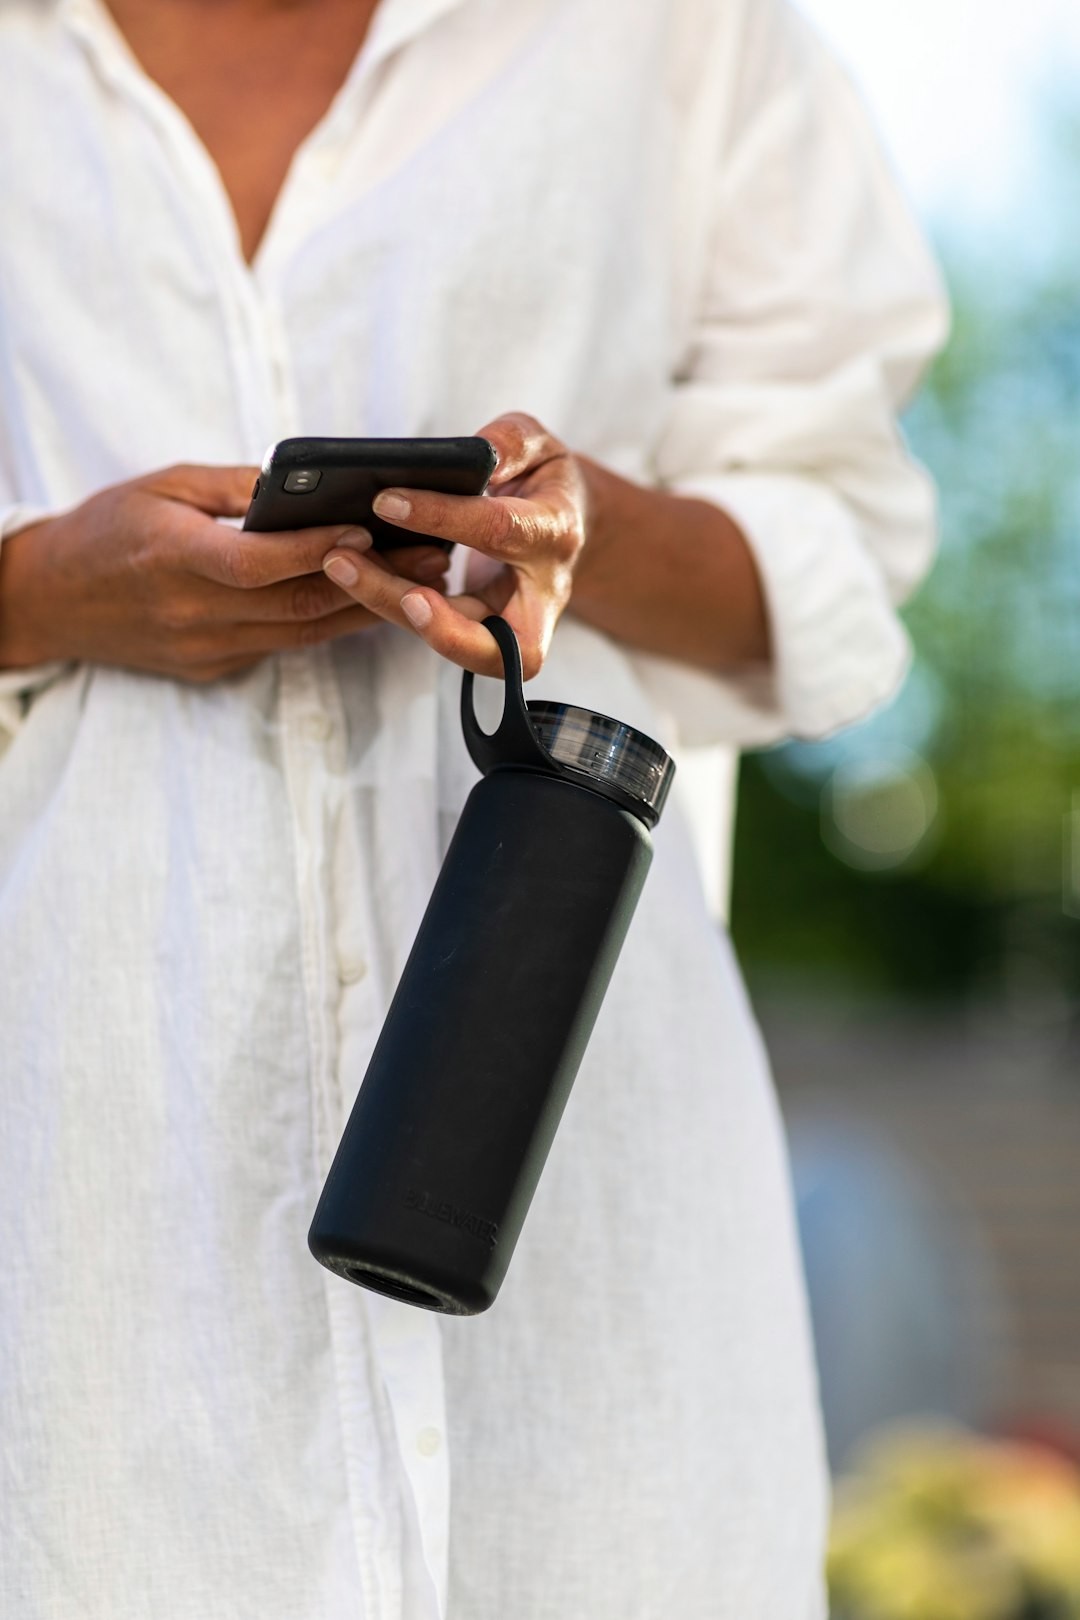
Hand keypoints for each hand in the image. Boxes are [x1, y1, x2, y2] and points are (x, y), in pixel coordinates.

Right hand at [0, 463, 450, 681]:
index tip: (371, 529)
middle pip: (298, 605)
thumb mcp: (163, 486)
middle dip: (372, 581)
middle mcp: (195, 614)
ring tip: (422, 581)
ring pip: (303, 634)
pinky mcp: (213, 668)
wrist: (51, 601)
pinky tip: (371, 602)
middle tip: (431, 558)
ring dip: (366, 609)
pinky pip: (282, 645)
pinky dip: (328, 624)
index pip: (260, 563)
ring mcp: (206, 649)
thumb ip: (235, 488)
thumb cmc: (107, 530)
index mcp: (175, 559)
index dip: (318, 548)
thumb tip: (306, 483)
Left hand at [320, 414, 587, 677]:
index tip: (386, 501)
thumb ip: (512, 442)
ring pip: (458, 645)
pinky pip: (435, 632)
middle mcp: (540, 594)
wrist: (562, 524)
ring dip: (395, 610)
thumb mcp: (540, 445)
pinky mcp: (483, 634)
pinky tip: (353, 572)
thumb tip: (478, 455)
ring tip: (341, 566)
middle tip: (389, 593)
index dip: (444, 517)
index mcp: (553, 533)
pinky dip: (393, 606)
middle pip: (493, 639)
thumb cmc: (544, 480)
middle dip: (438, 625)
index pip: (499, 532)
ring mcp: (514, 625)